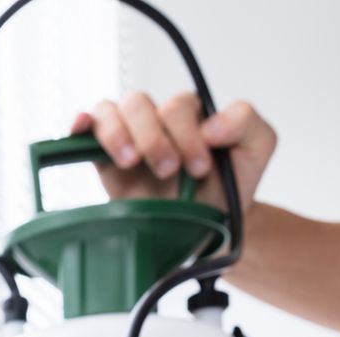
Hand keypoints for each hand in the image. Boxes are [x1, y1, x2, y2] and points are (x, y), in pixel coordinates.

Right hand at [70, 93, 276, 212]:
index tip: (200, 169)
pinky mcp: (105, 160)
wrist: (210, 229)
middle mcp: (156, 120)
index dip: (187, 135)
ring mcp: (129, 138)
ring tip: (132, 163)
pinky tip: (80, 130)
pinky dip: (81, 124)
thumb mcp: (258, 149)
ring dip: (119, 135)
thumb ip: (247, 122)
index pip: (178, 106)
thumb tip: (211, 124)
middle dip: (154, 138)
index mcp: (190, 114)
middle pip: (140, 103)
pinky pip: (86, 129)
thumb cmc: (230, 187)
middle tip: (168, 171)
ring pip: (111, 111)